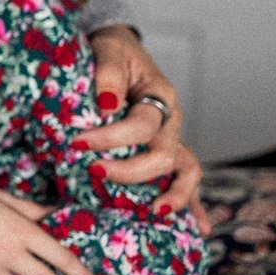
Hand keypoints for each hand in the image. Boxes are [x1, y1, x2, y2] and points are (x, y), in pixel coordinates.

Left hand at [79, 26, 204, 221]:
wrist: (119, 47)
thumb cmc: (111, 49)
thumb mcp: (108, 50)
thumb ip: (108, 73)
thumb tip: (107, 105)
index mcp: (160, 95)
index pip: (142, 125)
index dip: (111, 137)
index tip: (78, 141)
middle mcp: (172, 120)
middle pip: (163, 154)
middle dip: (130, 170)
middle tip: (94, 170)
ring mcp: (173, 137)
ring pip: (186, 171)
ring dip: (174, 194)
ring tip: (155, 213)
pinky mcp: (166, 148)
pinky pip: (186, 178)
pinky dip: (193, 202)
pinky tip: (198, 226)